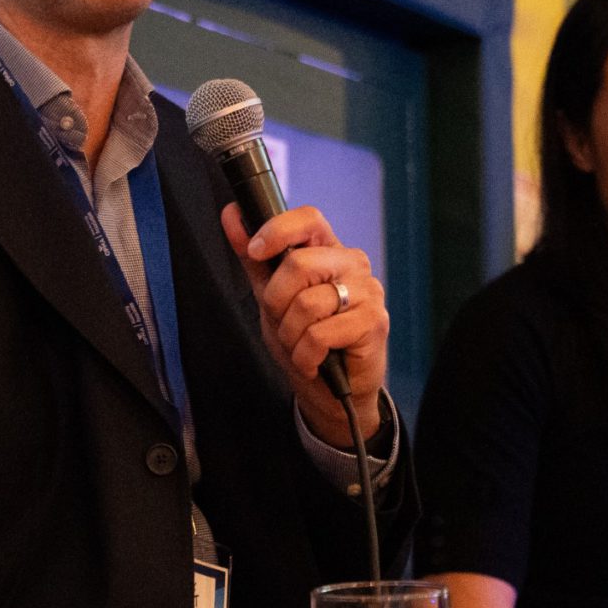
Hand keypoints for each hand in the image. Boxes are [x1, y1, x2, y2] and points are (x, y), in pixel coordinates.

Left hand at [219, 203, 387, 446]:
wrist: (331, 391)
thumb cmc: (305, 339)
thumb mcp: (272, 297)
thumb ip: (254, 259)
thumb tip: (232, 215)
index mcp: (329, 251)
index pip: (308, 219)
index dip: (278, 231)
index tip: (256, 251)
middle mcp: (352, 264)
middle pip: (299, 263)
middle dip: (277, 302)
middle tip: (285, 322)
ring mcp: (368, 291)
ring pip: (306, 303)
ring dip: (291, 336)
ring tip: (301, 346)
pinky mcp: (374, 321)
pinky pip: (319, 334)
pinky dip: (305, 356)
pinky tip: (314, 361)